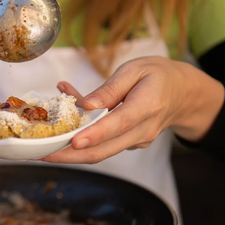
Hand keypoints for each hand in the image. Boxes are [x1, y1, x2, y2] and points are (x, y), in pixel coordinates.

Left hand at [41, 56, 224, 163]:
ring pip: (101, 152)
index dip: (95, 134)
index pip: (119, 123)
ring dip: (70, 151)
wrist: (182, 94)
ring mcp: (136, 141)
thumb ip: (111, 88)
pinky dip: (81, 137)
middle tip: (42, 154)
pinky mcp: (129, 143)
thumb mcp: (136, 69)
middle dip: (71, 155)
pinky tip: (64, 122)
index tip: (73, 141)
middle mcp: (143, 129)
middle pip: (105, 149)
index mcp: (148, 105)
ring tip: (43, 144)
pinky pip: (103, 144)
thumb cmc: (158, 75)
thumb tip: (86, 104)